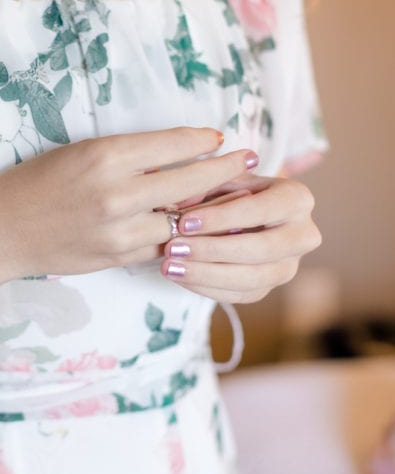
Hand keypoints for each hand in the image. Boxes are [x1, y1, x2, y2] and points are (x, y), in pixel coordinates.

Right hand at [0, 128, 260, 278]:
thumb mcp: (82, 151)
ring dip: (210, 208)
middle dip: (224, 170)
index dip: (205, 141)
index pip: (174, 145)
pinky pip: (164, 245)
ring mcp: (120, 231)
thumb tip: (183, 152)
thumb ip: (131, 154)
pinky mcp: (119, 258)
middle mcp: (117, 193)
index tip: (221, 138)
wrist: (5, 230)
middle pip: (190, 182)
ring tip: (231, 196)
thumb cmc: (40, 180)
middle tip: (249, 160)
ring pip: (184, 220)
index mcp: (106, 156)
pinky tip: (197, 226)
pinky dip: (183, 235)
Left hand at [160, 175, 320, 302]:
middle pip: (262, 249)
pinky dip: (207, 288)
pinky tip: (180, 276)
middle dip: (213, 250)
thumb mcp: (222, 179)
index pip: (261, 210)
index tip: (184, 222)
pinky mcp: (270, 288)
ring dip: (207, 274)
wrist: (247, 213)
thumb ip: (204, 186)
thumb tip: (179, 205)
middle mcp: (303, 235)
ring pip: (252, 279)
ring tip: (169, 266)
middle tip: (174, 248)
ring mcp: (290, 266)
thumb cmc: (232, 189)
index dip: (222, 218)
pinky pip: (241, 295)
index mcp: (297, 199)